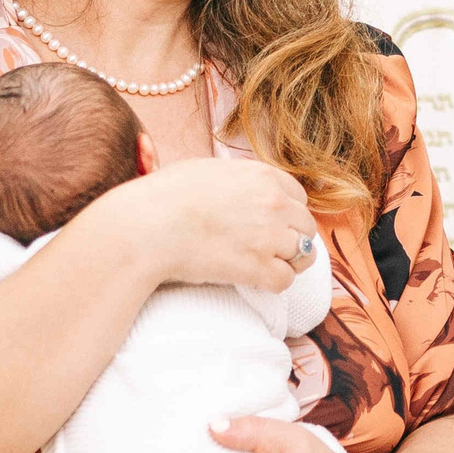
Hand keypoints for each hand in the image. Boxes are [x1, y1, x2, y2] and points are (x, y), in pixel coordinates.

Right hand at [95, 158, 315, 290]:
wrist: (147, 225)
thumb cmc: (165, 195)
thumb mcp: (206, 169)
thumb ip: (234, 177)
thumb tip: (238, 184)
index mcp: (262, 175)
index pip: (299, 197)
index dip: (287, 213)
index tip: (273, 224)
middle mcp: (274, 203)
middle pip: (306, 226)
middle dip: (292, 238)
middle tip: (271, 249)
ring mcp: (268, 236)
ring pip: (303, 254)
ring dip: (288, 262)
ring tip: (267, 266)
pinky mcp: (257, 267)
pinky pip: (285, 280)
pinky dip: (274, 283)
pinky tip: (257, 280)